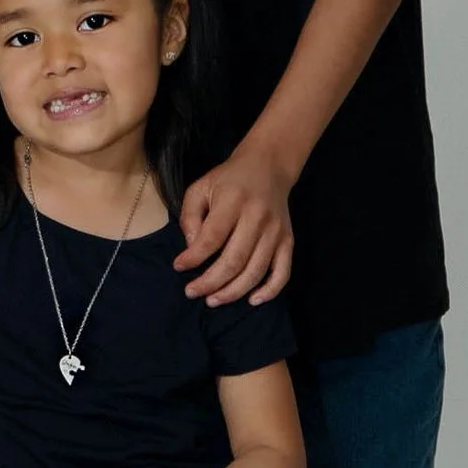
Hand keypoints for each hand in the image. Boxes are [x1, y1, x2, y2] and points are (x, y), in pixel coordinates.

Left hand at [174, 147, 293, 304]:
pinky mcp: (288, 240)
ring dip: (233, 292)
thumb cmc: (229, 180)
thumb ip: (190, 217)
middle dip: (210, 282)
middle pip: (234, 260)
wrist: (268, 167)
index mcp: (233, 201)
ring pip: (255, 271)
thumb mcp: (201, 187)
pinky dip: (270, 291)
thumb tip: (192, 250)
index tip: (179, 267)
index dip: (194, 257)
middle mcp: (258, 217)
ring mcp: (276, 231)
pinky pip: (283, 272)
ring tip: (213, 300)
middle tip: (192, 292)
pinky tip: (252, 300)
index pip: (212, 237)